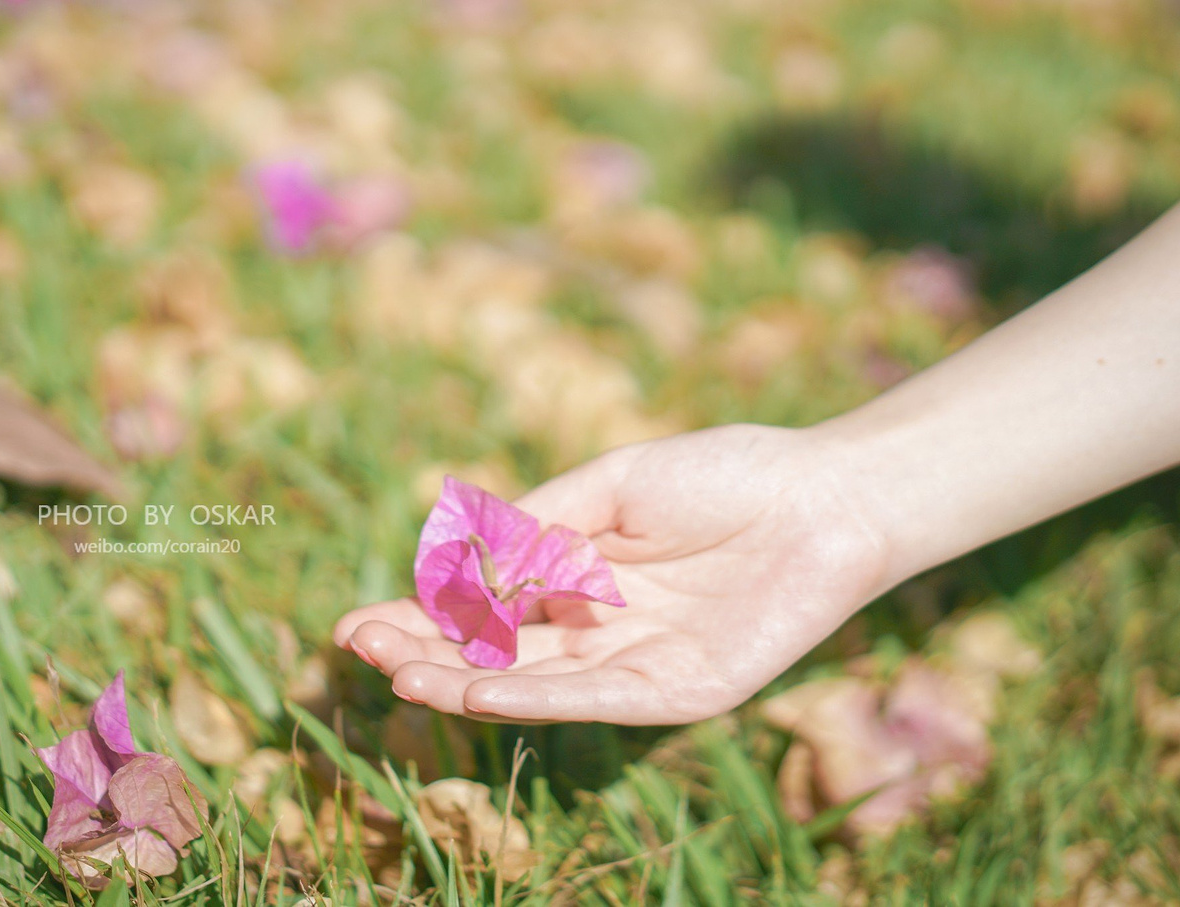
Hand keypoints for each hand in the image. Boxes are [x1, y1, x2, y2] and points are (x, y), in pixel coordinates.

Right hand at [333, 423, 891, 724]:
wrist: (825, 493)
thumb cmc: (724, 474)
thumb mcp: (613, 486)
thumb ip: (540, 526)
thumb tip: (460, 567)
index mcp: (579, 578)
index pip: (483, 607)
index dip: (420, 615)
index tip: (354, 623)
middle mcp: (598, 630)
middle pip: (497, 654)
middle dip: (426, 653)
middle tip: (358, 650)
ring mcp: (638, 665)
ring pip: (536, 684)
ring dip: (464, 684)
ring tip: (397, 674)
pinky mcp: (681, 692)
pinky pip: (599, 699)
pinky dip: (538, 697)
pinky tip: (478, 691)